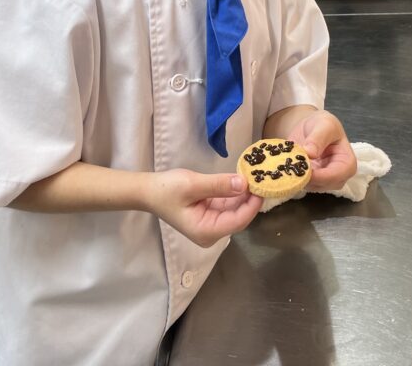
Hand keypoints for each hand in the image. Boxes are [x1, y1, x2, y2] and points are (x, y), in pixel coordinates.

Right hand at [146, 169, 262, 247]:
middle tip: (262, 178)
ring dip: (244, 196)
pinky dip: (235, 195)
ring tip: (256, 177)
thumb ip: (219, 185)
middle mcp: (211, 233)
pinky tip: (242, 181)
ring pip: (235, 211)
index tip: (263, 186)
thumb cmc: (167, 190)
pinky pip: (227, 206)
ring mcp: (210, 225)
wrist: (148, 191)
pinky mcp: (209, 216)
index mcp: (206, 231)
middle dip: (250, 199)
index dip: (253, 204)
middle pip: (239, 217)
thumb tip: (244, 184)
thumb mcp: (193, 184)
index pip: (239, 220)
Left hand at [286, 110, 356, 191]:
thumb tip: (310, 153)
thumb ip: (318, 138)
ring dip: (298, 178)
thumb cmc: (323, 125)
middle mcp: (338, 176)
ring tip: (288, 164)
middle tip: (291, 165)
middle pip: (323, 185)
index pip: (336, 176)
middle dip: (306, 177)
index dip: (320, 176)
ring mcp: (324, 181)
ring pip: (310, 187)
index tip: (303, 168)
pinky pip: (301, 184)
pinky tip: (286, 167)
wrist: (312, 127)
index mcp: (347, 163)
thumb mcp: (324, 125)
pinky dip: (293, 177)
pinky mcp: (311, 182)